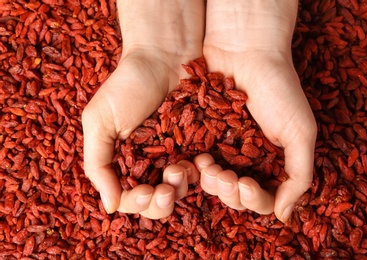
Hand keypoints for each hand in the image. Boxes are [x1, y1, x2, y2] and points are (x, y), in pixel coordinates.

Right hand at [82, 0, 203, 218]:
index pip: (129, 198)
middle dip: (160, 203)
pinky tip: (199, 163)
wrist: (163, 56)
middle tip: (165, 190)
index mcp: (123, 162)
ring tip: (181, 168)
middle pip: (156, 202)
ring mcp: (174, 155)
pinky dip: (200, 174)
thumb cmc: (126, 86)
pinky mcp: (196, 145)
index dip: (137, 203)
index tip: (144, 192)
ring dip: (180, 188)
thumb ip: (98, 164)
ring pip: (180, 191)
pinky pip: (201, 170)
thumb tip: (109, 207)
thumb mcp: (99, 121)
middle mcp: (149, 164)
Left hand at [196, 0, 316, 221]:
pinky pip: (196, 163)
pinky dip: (194, 169)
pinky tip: (193, 160)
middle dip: (230, 193)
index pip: (264, 198)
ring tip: (207, 165)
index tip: (248, 185)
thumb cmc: (278, 89)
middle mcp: (248, 159)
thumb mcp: (300, 132)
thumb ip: (299, 175)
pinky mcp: (202, 136)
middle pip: (236, 196)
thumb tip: (286, 216)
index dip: (255, 200)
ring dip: (211, 183)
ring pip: (213, 184)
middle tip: (224, 176)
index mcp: (273, 161)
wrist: (245, 50)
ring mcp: (224, 148)